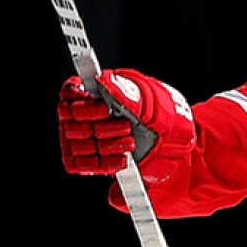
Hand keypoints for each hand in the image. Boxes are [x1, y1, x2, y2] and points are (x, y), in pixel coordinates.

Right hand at [57, 69, 195, 183]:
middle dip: (100, 127)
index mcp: (96, 92)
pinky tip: (123, 159)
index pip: (69, 92)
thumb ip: (126, 92)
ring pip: (77, 145)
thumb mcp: (150, 100)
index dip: (80, 102)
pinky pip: (81, 165)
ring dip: (106, 145)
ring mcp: (85, 138)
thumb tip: (104, 81)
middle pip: (71, 122)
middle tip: (126, 127)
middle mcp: (85, 114)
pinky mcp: (90, 160)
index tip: (103, 108)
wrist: (176, 142)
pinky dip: (103, 164)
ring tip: (130, 143)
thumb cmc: (162, 114)